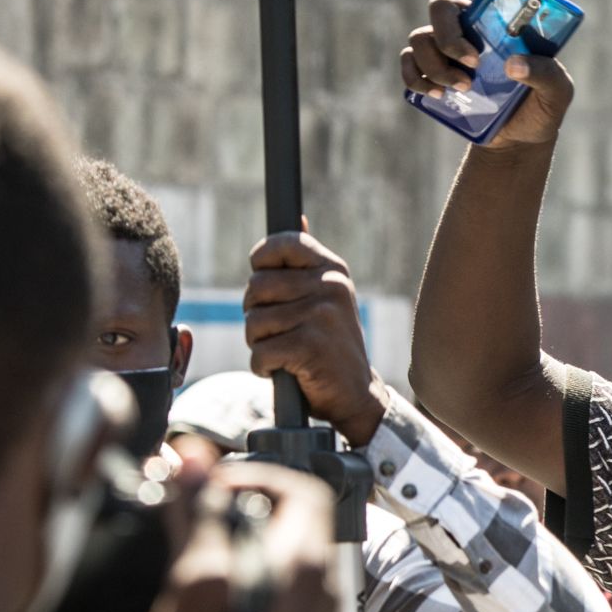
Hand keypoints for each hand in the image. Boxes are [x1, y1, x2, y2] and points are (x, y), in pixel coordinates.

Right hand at [144, 462, 338, 611]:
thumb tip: (191, 459)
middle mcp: (325, 586)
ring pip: (290, 553)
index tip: (210, 489)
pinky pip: (286, 588)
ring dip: (244, 542)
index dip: (255, 475)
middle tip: (195, 518)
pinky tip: (214, 604)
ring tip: (196, 559)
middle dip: (243, 507)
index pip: (303, 486)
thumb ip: (198, 518)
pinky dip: (252, 576)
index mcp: (305, 563)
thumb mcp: (194, 587)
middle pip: (296, 518)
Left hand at [243, 229, 388, 445]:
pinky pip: (260, 353)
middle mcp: (330, 286)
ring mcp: (321, 316)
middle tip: (280, 331)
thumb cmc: (331, 344)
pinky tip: (287, 370)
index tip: (271, 290)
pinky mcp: (309, 346)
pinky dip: (264, 368)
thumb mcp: (327, 295)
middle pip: (256, 288)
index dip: (261, 266)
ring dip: (261, 345)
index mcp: (333, 269)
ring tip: (287, 352)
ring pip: (254, 323)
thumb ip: (306, 261)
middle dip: (257, 314)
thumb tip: (299, 218)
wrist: (357, 393)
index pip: (278, 246)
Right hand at [400, 0, 574, 147]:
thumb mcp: (558, 93)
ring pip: (422, 38)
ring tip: (464, 89)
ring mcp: (446, 47)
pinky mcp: (429, 71)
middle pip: (442, 6)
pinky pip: (408, 63)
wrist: (516, 142)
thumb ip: (547, 75)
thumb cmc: (541, 107)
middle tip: (474, 63)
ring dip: (438, 64)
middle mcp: (470, 24)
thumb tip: (515, 65)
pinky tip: (436, 94)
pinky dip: (417, 78)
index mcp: (502, 18)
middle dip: (451, 34)